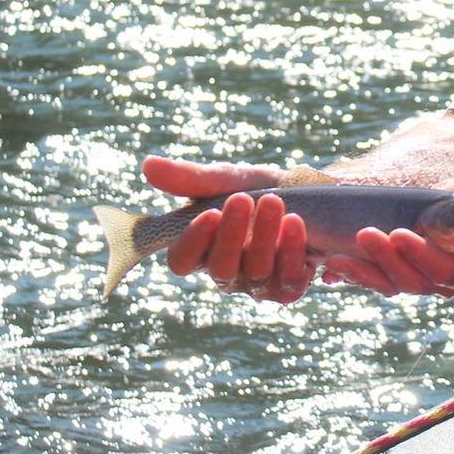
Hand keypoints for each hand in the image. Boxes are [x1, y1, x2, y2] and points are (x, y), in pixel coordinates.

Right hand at [140, 156, 315, 303]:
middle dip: (232, 234)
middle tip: (243, 199)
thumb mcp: (225, 179)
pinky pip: (288, 282)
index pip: (182, 261)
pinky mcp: (288, 288)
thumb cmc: (256, 188)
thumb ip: (189, 178)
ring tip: (274, 202)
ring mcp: (256, 284)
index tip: (209, 212)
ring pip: (256, 274)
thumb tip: (147, 165)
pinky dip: (291, 251)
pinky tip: (294, 223)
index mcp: (201, 249)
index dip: (192, 242)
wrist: (307, 193)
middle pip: (220, 268)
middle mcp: (226, 272)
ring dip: (264, 237)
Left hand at [320, 171, 453, 297]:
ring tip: (337, 257)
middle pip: (413, 281)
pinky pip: (378, 279)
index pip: (444, 272)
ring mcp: (423, 277)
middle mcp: (447, 282)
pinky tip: (333, 265)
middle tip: (364, 233)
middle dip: (386, 259)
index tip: (398, 233)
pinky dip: (356, 274)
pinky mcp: (403, 268)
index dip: (420, 256)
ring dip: (364, 272)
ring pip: (391, 285)